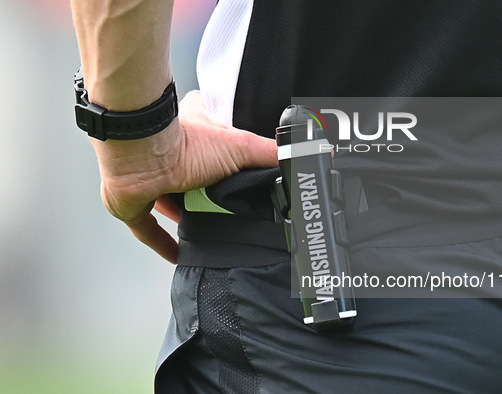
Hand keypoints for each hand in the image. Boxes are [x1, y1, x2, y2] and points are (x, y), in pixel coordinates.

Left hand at [91, 90, 277, 262]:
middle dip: (209, 193)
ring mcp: (150, 180)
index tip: (240, 175)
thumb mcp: (242, 146)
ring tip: (209, 230)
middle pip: (195, 176)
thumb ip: (272, 153)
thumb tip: (305, 155)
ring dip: (186, 215)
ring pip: (171, 201)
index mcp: (194, 131)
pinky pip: (147, 228)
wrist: (141, 155)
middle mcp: (169, 154)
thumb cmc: (185, 142)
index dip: (227, 157)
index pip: (215, 141)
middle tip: (228, 209)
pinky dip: (161, 241)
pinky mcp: (133, 203)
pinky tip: (177, 253)